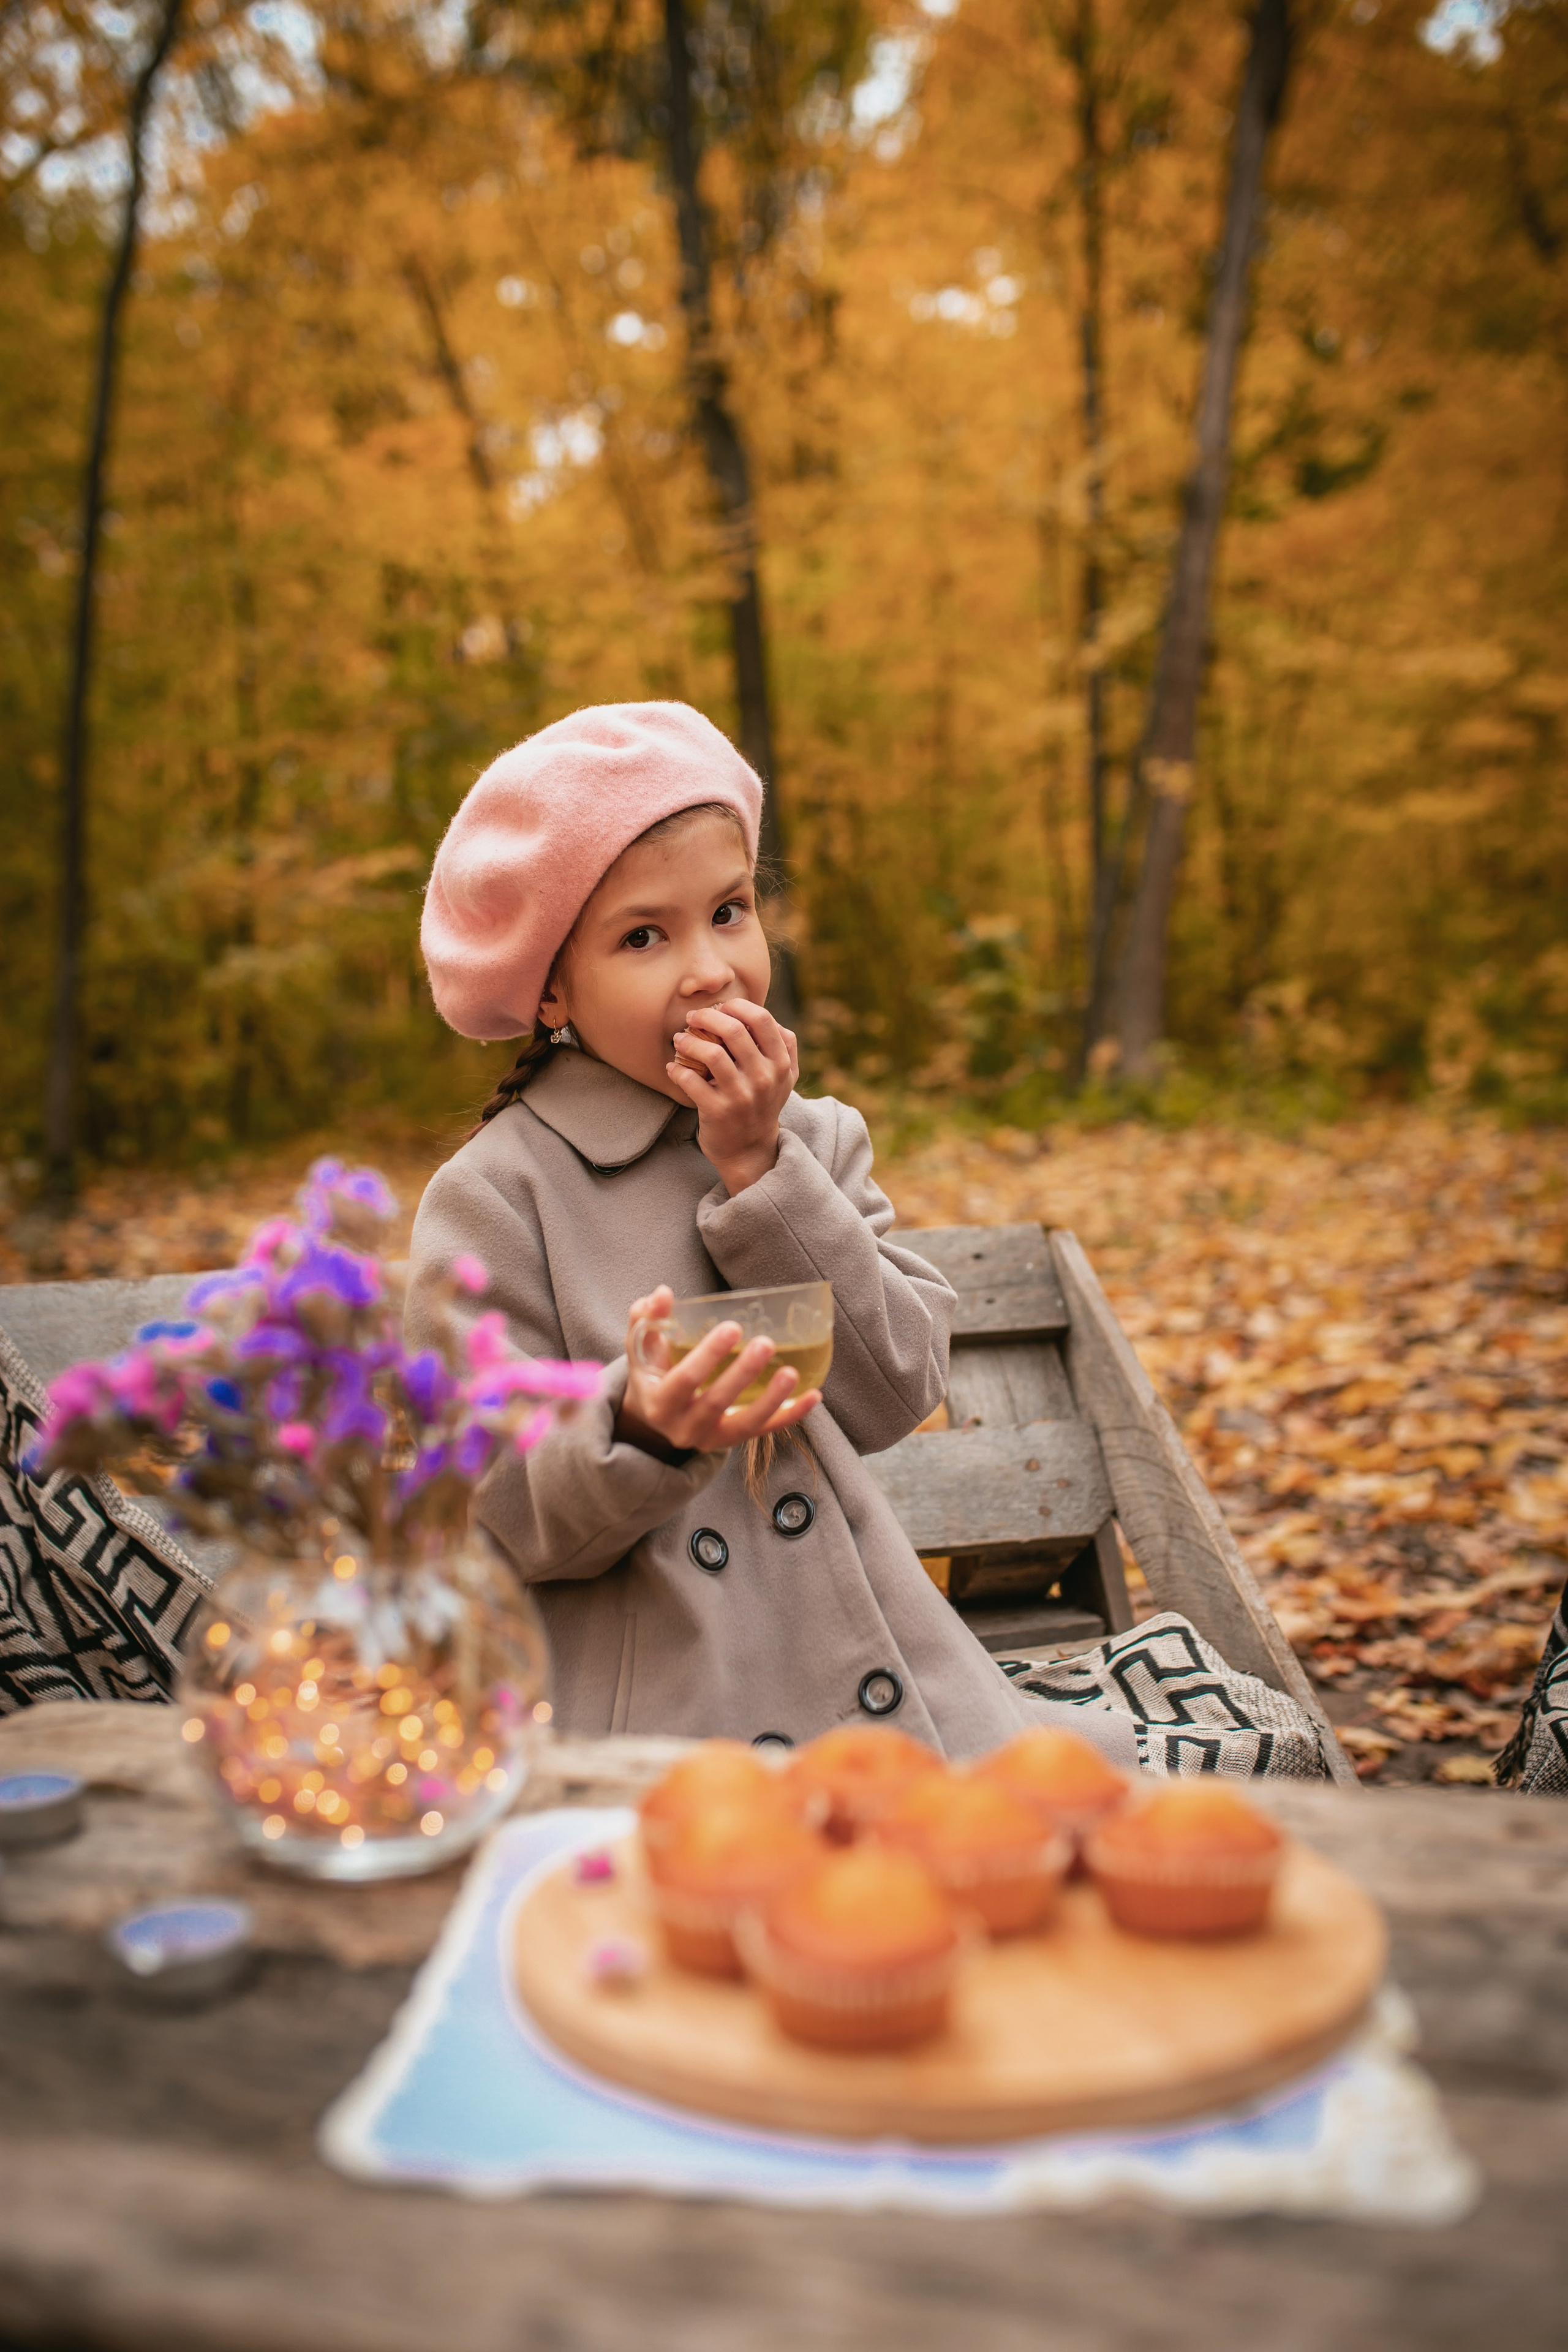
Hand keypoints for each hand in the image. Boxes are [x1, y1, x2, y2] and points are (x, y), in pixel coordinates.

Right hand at [615, 1284, 820, 1457]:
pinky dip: (791, 1414)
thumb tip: (661, 1293)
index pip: (685, 1380)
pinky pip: (765, 1430)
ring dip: (772, 1400)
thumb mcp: (642, 1348)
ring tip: (792, 1373)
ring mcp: (710, 1439)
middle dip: (743, 1374)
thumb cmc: (652, 1373)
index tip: (733, 1327)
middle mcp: (683, 1428)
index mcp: (658, 1403)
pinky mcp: (732, 1441)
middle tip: (767, 1343)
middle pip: (716, 1402)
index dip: (709, 1355)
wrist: (654, 1418)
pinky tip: (814, 1396)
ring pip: (745, 1424)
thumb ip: (647, 1318)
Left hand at [667, 998, 797, 1194]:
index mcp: (781, 1063)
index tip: (719, 1008)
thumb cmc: (762, 1105)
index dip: (736, 1006)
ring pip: (712, 1053)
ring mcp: (741, 1096)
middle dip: (707, 1016)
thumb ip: (784, 1046)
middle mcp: (764, 1078)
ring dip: (689, 1040)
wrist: (750, 1151)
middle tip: (693, 1018)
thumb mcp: (784, 1078)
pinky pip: (690, 1080)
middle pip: (733, 1030)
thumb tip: (763, 1015)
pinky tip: (673, 1067)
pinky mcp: (718, 1111)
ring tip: (679, 1039)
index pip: (761, 1018)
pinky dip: (676, 1069)